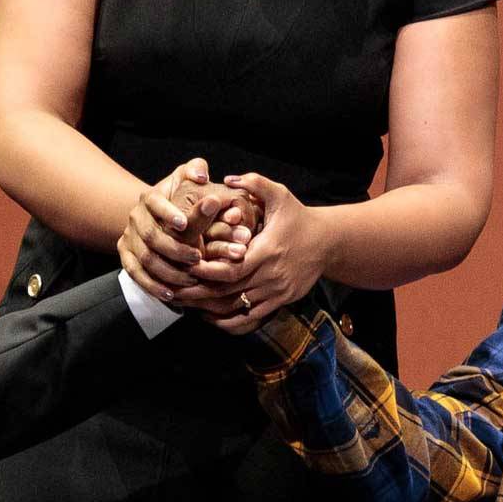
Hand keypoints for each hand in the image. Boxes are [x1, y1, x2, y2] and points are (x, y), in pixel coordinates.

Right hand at [118, 158, 247, 304]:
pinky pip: (136, 274)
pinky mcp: (126, 257)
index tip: (185, 224)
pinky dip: (153, 285)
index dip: (168, 213)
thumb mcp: (187, 179)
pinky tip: (171, 294)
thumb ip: (196, 169)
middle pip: (151, 236)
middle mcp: (135, 218)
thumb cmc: (181, 197)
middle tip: (198, 258)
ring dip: (168, 271)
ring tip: (191, 279)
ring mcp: (129, 238)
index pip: (155, 203)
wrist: (157, 216)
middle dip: (175, 249)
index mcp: (150, 198)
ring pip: (145, 258)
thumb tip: (201, 175)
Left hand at [183, 172, 330, 334]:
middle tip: (174, 291)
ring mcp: (277, 292)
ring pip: (237, 309)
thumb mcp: (280, 195)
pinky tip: (211, 318)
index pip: (231, 269)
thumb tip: (228, 179)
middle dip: (199, 294)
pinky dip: (229, 322)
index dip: (206, 272)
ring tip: (186, 305)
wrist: (328, 242)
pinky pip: (251, 319)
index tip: (185, 268)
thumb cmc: (298, 217)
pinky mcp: (281, 301)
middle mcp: (271, 275)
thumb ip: (255, 183)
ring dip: (209, 310)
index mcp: (267, 251)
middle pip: (228, 293)